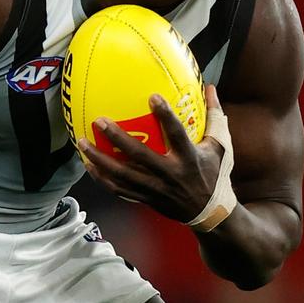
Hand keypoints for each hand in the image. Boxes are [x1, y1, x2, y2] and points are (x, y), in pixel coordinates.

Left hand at [78, 84, 226, 221]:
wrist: (210, 214)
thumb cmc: (215, 174)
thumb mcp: (221, 147)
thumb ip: (215, 117)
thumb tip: (210, 88)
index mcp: (189, 159)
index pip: (177, 135)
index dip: (165, 117)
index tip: (152, 96)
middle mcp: (170, 174)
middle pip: (141, 156)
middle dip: (118, 138)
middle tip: (100, 121)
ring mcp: (156, 189)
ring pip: (123, 175)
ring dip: (100, 159)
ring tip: (82, 142)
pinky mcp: (146, 199)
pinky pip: (119, 190)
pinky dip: (102, 178)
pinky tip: (88, 165)